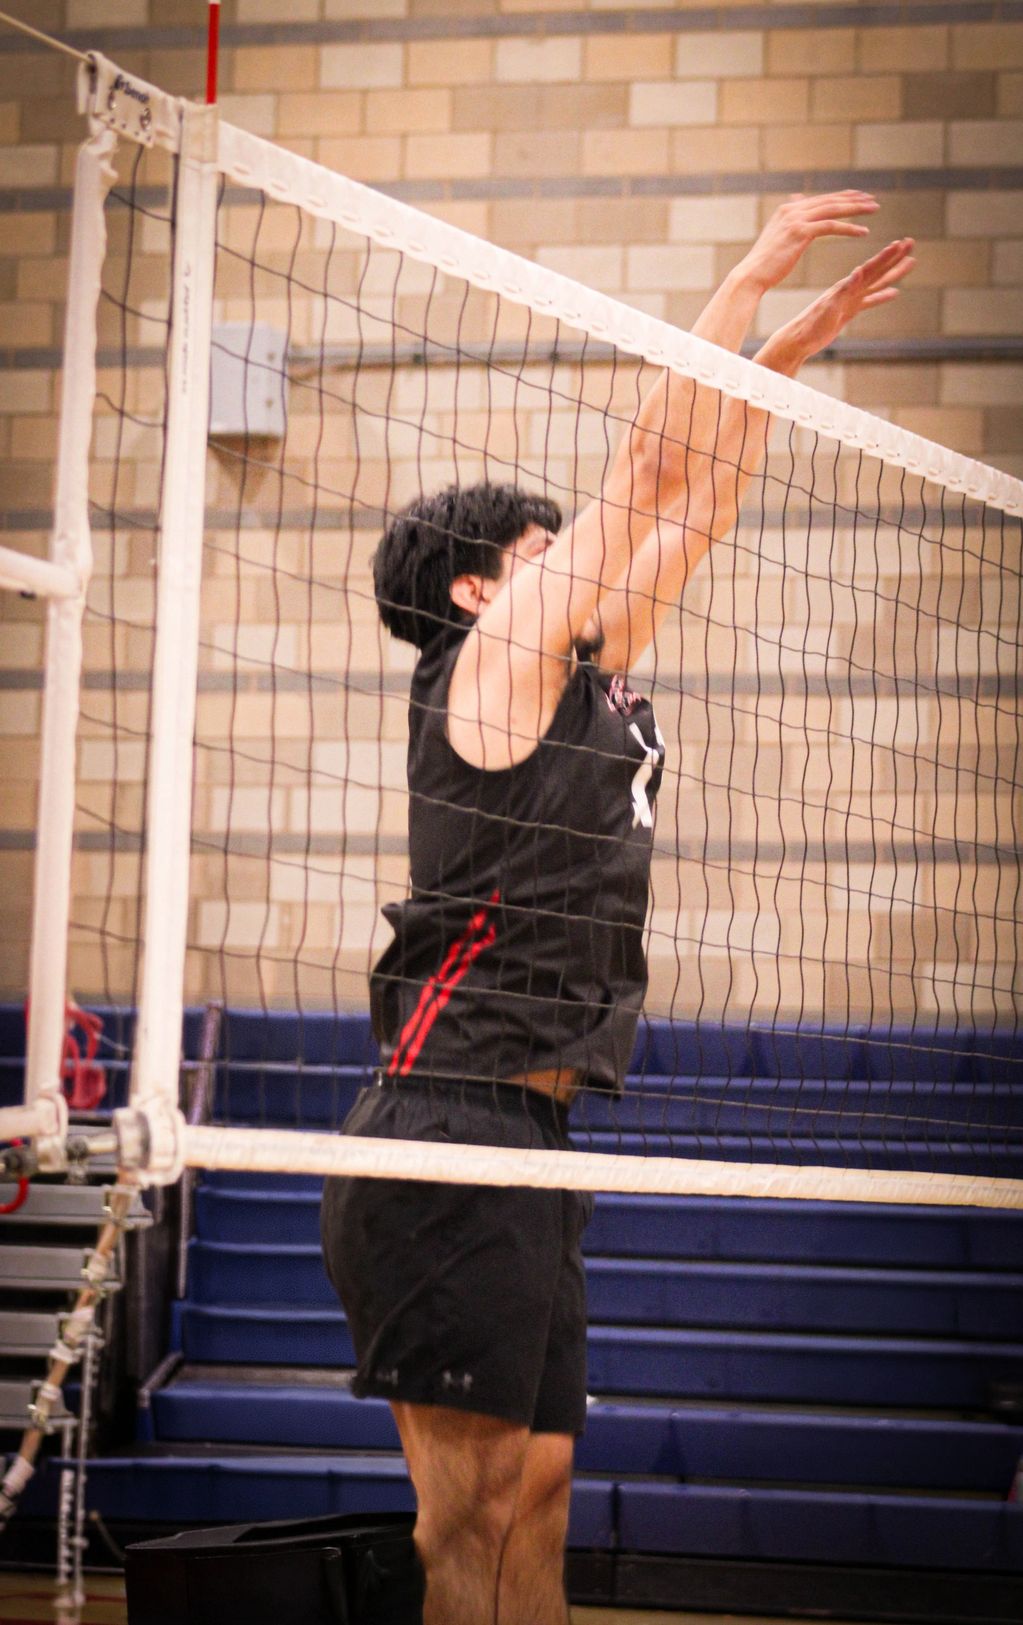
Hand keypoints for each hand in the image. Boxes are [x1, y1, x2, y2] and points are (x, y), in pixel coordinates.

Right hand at [735, 191, 880, 294]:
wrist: (751, 275)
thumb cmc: (765, 263)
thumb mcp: (778, 236)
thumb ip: (791, 219)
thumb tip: (798, 201)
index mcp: (788, 208)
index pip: (822, 199)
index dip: (842, 196)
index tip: (860, 197)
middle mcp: (792, 209)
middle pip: (830, 200)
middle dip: (854, 198)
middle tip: (873, 199)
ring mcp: (796, 219)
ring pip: (833, 209)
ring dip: (856, 209)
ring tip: (874, 210)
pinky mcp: (801, 232)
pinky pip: (831, 226)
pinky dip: (849, 228)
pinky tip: (863, 232)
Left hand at [762, 237, 915, 372]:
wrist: (797, 340)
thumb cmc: (810, 326)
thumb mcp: (829, 308)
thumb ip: (844, 290)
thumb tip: (859, 271)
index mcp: (846, 287)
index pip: (870, 268)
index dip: (886, 256)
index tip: (901, 243)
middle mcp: (850, 290)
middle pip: (877, 270)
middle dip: (894, 257)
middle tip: (911, 242)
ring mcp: (850, 300)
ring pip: (876, 283)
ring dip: (893, 273)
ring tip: (910, 262)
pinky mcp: (848, 312)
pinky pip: (869, 302)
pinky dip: (882, 296)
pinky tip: (894, 293)